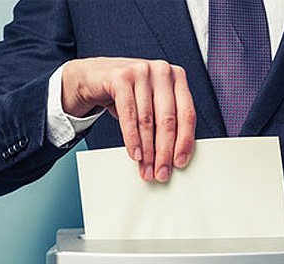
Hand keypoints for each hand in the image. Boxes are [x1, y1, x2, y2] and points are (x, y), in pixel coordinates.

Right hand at [62, 57, 196, 182]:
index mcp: (177, 77)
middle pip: (167, 120)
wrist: (97, 76)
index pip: (187, 114)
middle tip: (161, 172)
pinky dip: (132, 138)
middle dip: (164, 152)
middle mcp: (162, 71)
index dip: (184, 142)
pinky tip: (135, 154)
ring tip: (146, 168)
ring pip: (147, 120)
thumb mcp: (152, 103)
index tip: (180, 162)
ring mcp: (141, 71)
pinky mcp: (121, 77)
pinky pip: (128, 115)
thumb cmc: (131, 93)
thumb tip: (171, 157)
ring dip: (147, 150)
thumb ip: (165, 121)